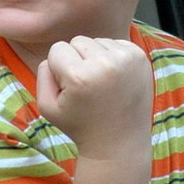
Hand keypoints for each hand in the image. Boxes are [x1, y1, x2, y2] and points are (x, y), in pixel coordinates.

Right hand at [37, 36, 152, 160]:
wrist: (119, 142)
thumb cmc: (80, 125)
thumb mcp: (46, 107)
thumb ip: (42, 73)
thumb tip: (56, 54)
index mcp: (79, 77)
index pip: (57, 48)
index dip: (58, 69)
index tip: (72, 90)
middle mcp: (105, 64)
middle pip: (78, 41)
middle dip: (78, 60)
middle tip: (88, 88)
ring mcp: (126, 59)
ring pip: (97, 42)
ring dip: (95, 58)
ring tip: (102, 85)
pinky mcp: (140, 57)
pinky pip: (115, 43)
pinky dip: (112, 57)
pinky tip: (115, 80)